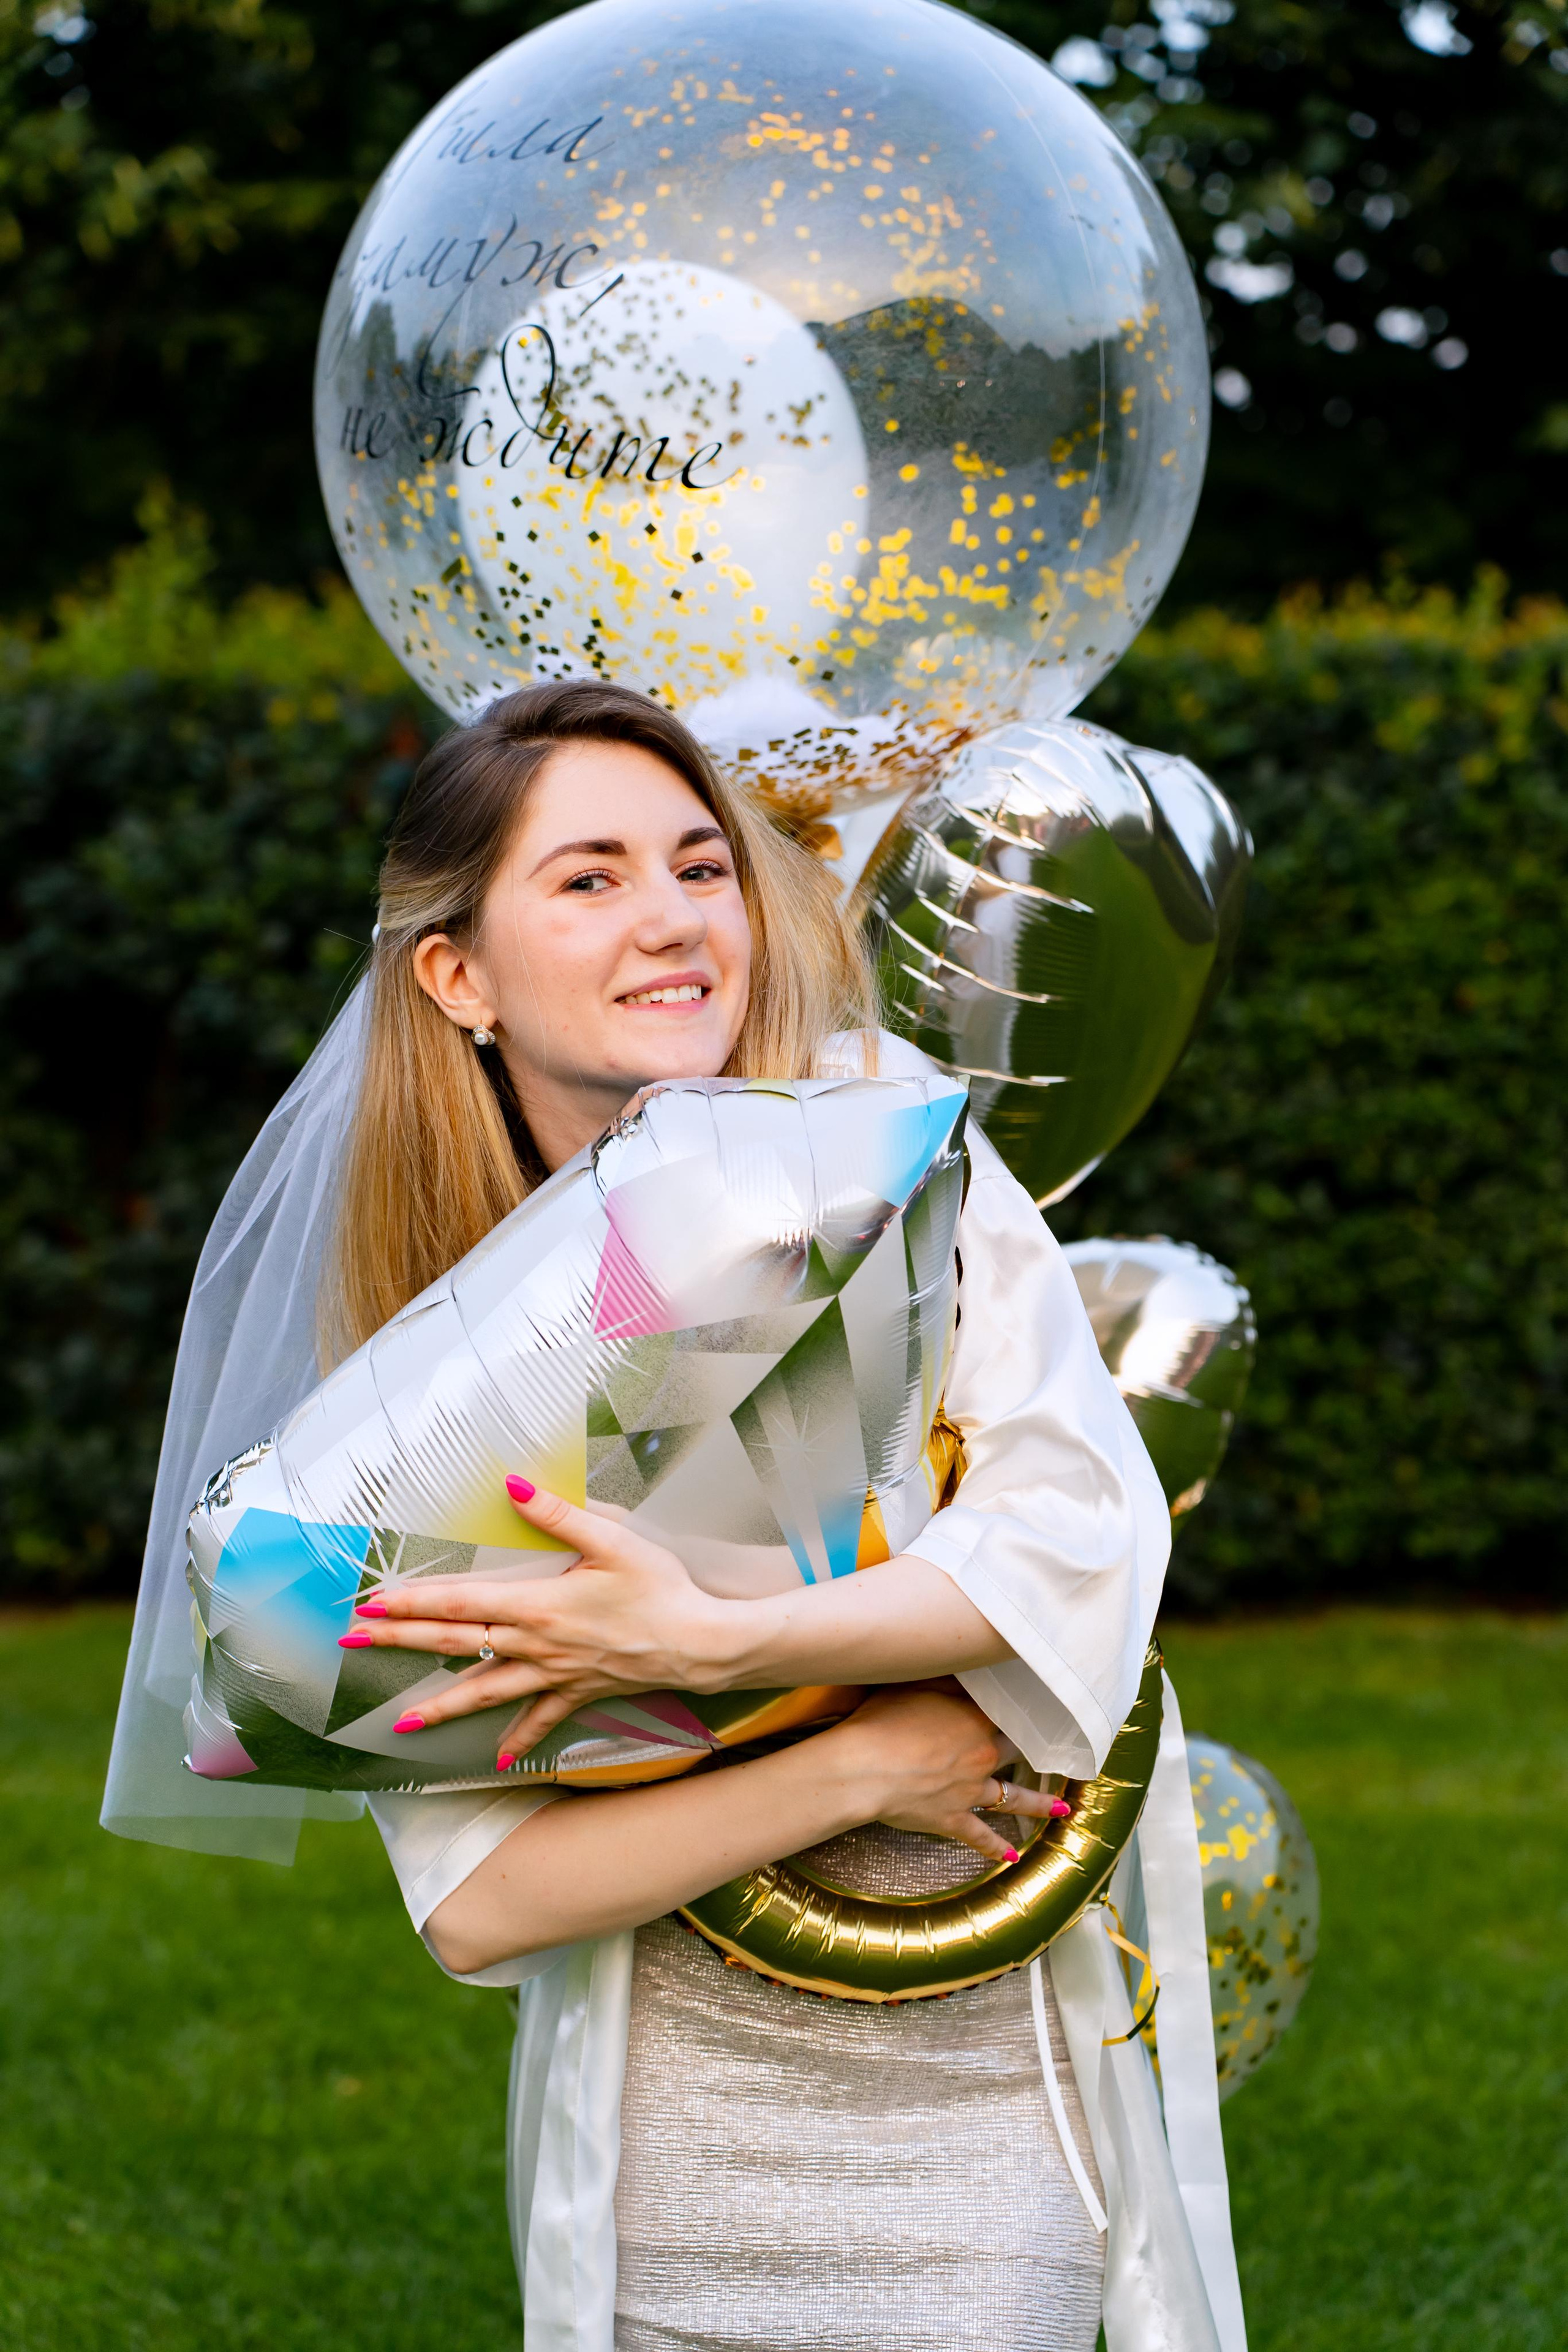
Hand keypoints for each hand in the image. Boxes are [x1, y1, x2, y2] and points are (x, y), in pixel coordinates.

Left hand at [338, 1476, 735, 1763]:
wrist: (702, 1642)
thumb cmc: (662, 1588)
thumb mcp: (614, 1538)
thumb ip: (559, 1512)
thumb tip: (513, 1484)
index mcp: (539, 1604)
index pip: (462, 1603)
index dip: (414, 1602)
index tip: (374, 1602)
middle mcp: (537, 1645)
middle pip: (457, 1645)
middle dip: (401, 1642)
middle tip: (355, 1642)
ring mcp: (556, 1674)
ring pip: (485, 1693)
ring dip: (440, 1706)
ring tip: (400, 1721)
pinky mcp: (580, 1692)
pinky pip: (541, 1720)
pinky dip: (518, 1740)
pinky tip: (499, 1759)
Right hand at [833, 1681, 1066, 1862]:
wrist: (865, 1768)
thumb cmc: (882, 1722)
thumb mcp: (914, 1686)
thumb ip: (946, 1682)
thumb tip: (967, 1672)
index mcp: (975, 1720)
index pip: (1006, 1712)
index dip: (1019, 1711)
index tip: (1037, 1708)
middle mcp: (982, 1755)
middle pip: (1015, 1751)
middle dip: (1032, 1751)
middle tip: (1053, 1752)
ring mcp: (971, 1791)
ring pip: (1013, 1797)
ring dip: (1039, 1804)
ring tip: (1061, 1809)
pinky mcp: (954, 1820)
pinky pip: (981, 1837)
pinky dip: (995, 1848)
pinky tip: (1010, 1856)